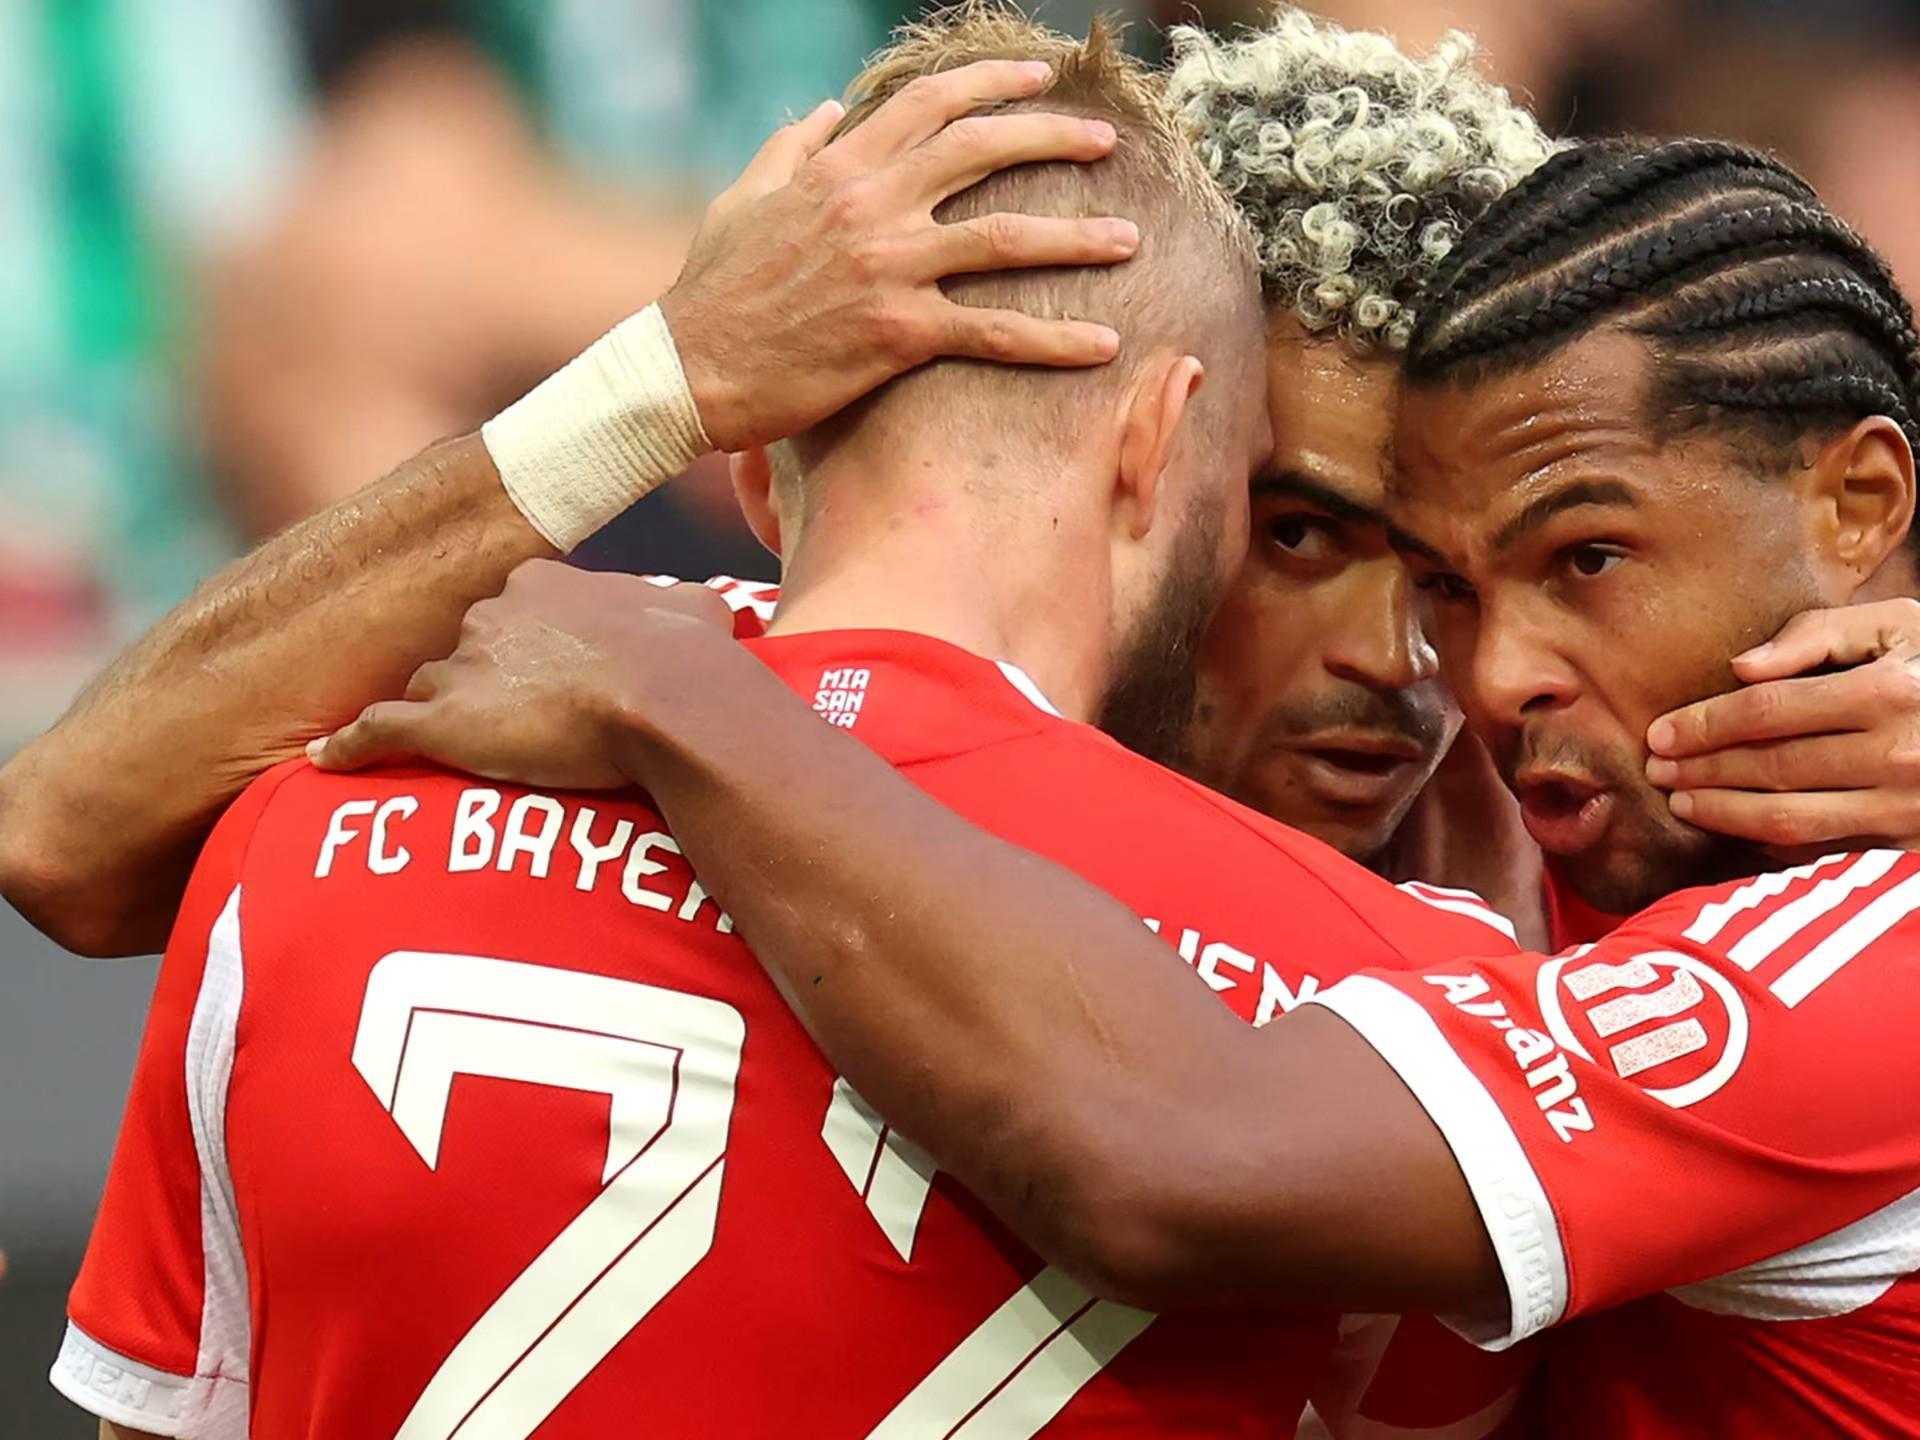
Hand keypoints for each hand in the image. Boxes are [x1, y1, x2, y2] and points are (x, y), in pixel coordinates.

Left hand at [310, 563, 735, 788]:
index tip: (544, 676)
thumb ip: (690, 606)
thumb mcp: (698, 611)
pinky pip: (378, 731)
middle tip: (508, 719)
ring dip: (439, 716)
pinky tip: (328, 760)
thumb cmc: (689, 657)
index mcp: (540, 585)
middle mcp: (488, 616)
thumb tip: (714, 611)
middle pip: (463, 650)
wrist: (666, 697)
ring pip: (429, 689)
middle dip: (480, 681)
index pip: (511, 612)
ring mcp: (461, 668)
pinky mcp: (442, 723)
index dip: (526, 648)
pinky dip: (351, 746)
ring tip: (448, 752)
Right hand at [660, 60, 1139, 451]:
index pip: (930, 105)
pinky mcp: (898, 333)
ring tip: (1128, 238)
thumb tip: (829, 111)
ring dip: (1077, 236)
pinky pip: (993, 332)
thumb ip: (791, 148)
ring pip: (1005, 237)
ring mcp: (889, 267)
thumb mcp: (741, 198)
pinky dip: (1053, 339)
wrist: (687, 368)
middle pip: (982, 150)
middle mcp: (872, 205)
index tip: (1040, 78)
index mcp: (838, 167)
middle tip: (1105, 142)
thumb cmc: (711, 288)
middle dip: (1053, 138)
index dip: (992, 84)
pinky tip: (1102, 344)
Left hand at [1645, 599, 1919, 847]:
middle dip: (1703, 770)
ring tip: (1681, 801)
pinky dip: (1772, 843)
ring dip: (1723, 812)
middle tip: (1656, 771)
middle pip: (1771, 766)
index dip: (1705, 724)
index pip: (1769, 710)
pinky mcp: (1909, 844)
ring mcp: (1906, 807)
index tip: (1660, 733)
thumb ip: (1819, 634)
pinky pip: (1824, 848)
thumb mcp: (1898, 626)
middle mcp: (1899, 753)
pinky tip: (1736, 830)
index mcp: (1890, 691)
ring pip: (1790, 817)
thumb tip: (1741, 668)